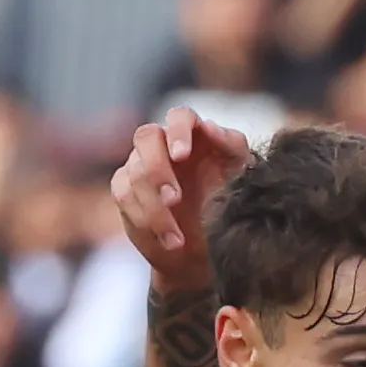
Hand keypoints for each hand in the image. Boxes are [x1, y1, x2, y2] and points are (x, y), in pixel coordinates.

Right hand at [111, 106, 256, 299]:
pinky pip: (124, 197)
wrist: (209, 250)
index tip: (182, 155)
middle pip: (146, 137)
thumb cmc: (227, 205)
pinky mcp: (126, 190)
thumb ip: (232, 145)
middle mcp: (162, 145)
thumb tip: (209, 126)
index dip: (178, 131)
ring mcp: (140, 166)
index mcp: (193, 135)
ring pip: (134, 174)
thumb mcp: (240, 176)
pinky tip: (167, 241)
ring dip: (155, 209)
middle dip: (157, 169)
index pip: (179, 116)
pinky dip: (144, 220)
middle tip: (174, 200)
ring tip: (178, 240)